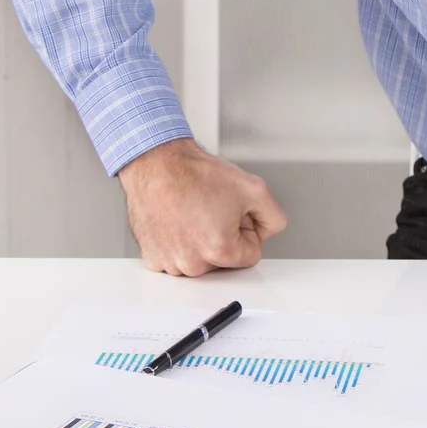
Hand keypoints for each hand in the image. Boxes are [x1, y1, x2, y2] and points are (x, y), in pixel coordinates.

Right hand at [119, 138, 288, 276]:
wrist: (156, 163)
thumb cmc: (195, 174)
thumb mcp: (255, 189)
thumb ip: (274, 217)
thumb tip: (269, 231)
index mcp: (220, 251)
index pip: (251, 254)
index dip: (246, 229)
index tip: (231, 212)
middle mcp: (192, 263)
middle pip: (224, 259)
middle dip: (223, 236)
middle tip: (211, 209)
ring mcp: (168, 262)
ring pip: (200, 259)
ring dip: (200, 240)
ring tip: (192, 212)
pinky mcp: (151, 257)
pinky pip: (176, 256)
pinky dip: (179, 241)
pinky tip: (177, 220)